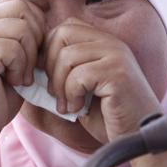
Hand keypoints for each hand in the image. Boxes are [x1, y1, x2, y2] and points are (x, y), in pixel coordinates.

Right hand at [0, 0, 45, 147]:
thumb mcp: (14, 59)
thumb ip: (24, 36)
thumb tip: (49, 16)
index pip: (17, 1)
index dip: (35, 23)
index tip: (34, 51)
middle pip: (22, 8)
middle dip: (36, 37)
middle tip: (29, 64)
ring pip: (21, 28)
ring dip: (29, 56)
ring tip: (20, 76)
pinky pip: (13, 48)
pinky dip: (21, 68)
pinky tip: (13, 83)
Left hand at [44, 18, 162, 143]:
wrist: (138, 138)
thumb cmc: (108, 117)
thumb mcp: (80, 90)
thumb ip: (62, 73)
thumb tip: (28, 65)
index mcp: (103, 42)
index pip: (63, 28)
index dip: (47, 52)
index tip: (47, 80)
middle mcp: (112, 43)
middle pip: (61, 35)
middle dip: (49, 66)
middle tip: (54, 94)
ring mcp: (117, 56)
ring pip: (67, 56)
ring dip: (59, 85)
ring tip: (66, 106)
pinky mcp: (118, 74)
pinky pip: (79, 75)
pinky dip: (71, 95)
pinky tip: (78, 109)